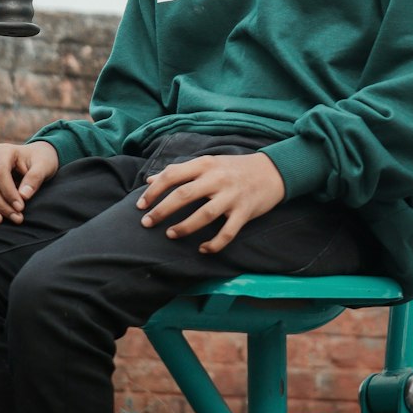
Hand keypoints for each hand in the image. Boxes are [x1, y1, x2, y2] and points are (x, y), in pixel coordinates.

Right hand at [0, 140, 59, 223]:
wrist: (36, 162)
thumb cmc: (41, 162)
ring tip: (0, 221)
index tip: (21, 207)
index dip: (8, 192)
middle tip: (17, 218)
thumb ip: (35, 178)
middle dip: (0, 204)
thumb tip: (24, 196)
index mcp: (3, 151)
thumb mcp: (44, 165)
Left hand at [136, 152, 285, 254]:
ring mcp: (232, 196)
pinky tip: (202, 249)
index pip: (173, 175)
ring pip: (204, 214)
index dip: (154, 191)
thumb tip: (150, 180)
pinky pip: (228, 232)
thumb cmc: (234, 168)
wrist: (272, 171)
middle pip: (184, 194)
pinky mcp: (245, 212)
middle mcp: (217, 178)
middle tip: (147, 223)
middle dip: (162, 210)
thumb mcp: (207, 163)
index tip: (140, 205)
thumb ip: (179, 171)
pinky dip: (214, 244)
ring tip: (170, 235)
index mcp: (205, 164)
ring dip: (185, 227)